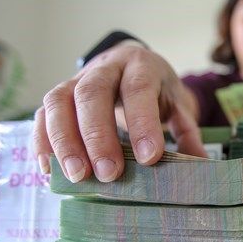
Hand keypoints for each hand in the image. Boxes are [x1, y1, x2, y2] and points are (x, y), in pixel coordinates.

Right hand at [33, 44, 205, 182]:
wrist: (130, 64)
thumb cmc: (156, 89)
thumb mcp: (177, 103)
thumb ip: (187, 131)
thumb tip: (201, 167)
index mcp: (141, 66)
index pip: (138, 89)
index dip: (142, 123)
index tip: (149, 158)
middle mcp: (105, 67)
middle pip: (92, 93)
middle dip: (98, 135)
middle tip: (108, 174)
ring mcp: (76, 79)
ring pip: (59, 101)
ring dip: (64, 141)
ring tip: (77, 177)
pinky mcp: (58, 95)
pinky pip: (41, 114)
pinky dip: (42, 142)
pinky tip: (48, 169)